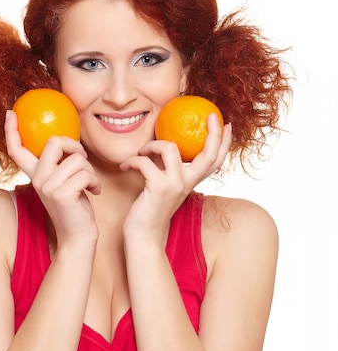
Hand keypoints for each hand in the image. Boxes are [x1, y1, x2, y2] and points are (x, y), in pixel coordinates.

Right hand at [5, 110, 99, 243]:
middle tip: (83, 162)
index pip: (17, 150)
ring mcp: (47, 186)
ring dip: (91, 172)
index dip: (12, 130)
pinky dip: (95, 182)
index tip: (11, 113)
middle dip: (76, 146)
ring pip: (77, 160)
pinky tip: (94, 192)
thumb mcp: (65, 182)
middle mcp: (38, 179)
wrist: (78, 236)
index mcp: (35, 175)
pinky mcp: (61, 194)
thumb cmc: (76, 208)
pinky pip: (85, 174)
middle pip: (55, 141)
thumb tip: (67, 142)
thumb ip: (60, 166)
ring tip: (90, 185)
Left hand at [120, 115, 231, 239]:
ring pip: (170, 147)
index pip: (214, 161)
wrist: (143, 235)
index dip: (223, 142)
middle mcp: (187, 183)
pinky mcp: (158, 187)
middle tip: (210, 116)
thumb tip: (164, 145)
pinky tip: (125, 166)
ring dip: (151, 144)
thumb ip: (168, 168)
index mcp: (191, 183)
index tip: (225, 124)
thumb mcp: (164, 185)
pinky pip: (145, 161)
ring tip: (141, 151)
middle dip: (213, 132)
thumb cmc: (149, 209)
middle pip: (208, 155)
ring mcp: (175, 185)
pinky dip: (132, 160)